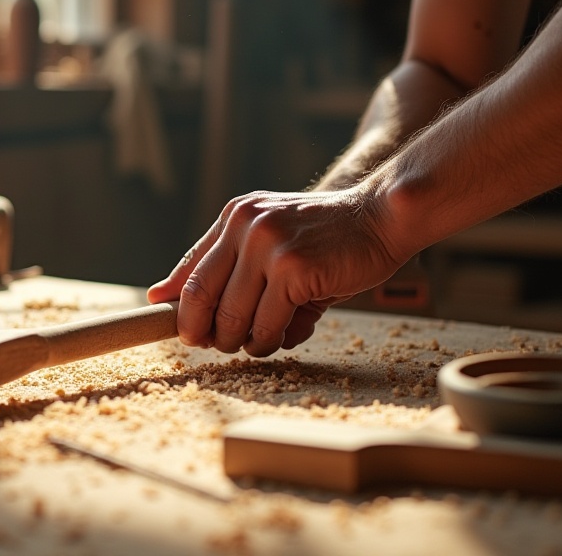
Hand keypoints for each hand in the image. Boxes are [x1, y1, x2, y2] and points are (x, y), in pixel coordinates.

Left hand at [147, 187, 404, 356]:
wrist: (383, 217)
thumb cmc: (331, 238)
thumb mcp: (276, 240)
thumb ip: (237, 270)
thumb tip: (184, 308)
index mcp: (236, 216)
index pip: (190, 267)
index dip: (178, 305)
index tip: (181, 330)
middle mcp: (245, 225)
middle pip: (200, 295)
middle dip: (203, 330)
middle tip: (215, 346)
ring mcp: (267, 245)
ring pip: (232, 316)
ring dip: (241, 341)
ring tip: (258, 343)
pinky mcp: (292, 268)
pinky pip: (266, 324)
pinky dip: (269, 341)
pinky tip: (282, 337)